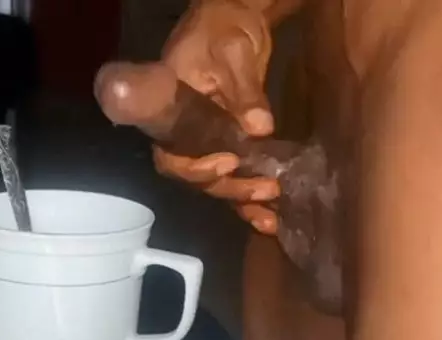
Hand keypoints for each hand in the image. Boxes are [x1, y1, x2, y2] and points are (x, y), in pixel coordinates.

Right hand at [155, 0, 278, 233]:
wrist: (233, 18)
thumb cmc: (223, 27)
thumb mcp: (233, 52)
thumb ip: (245, 90)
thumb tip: (259, 127)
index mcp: (169, 110)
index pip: (171, 154)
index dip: (195, 167)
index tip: (227, 162)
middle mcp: (180, 132)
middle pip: (194, 176)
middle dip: (228, 188)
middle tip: (265, 188)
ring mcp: (202, 140)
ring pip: (215, 181)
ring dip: (242, 198)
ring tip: (272, 209)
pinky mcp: (224, 143)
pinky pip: (232, 176)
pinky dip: (248, 196)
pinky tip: (269, 217)